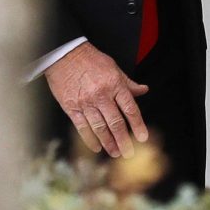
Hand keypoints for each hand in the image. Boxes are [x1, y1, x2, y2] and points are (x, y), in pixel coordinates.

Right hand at [44, 42, 148, 157]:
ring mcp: (86, 102)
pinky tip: (97, 147)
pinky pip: (82, 127)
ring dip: (109, 142)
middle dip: (123, 140)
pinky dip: (90, 139)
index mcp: (115, 84)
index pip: (129, 108)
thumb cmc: (91, 60)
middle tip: (129, 153)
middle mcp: (101, 95)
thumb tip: (144, 91)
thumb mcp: (114, 67)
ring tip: (115, 153)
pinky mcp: (71, 107)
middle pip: (115, 122)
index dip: (137, 124)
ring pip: (99, 127)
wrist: (65, 55)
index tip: (142, 137)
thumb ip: (128, 83)